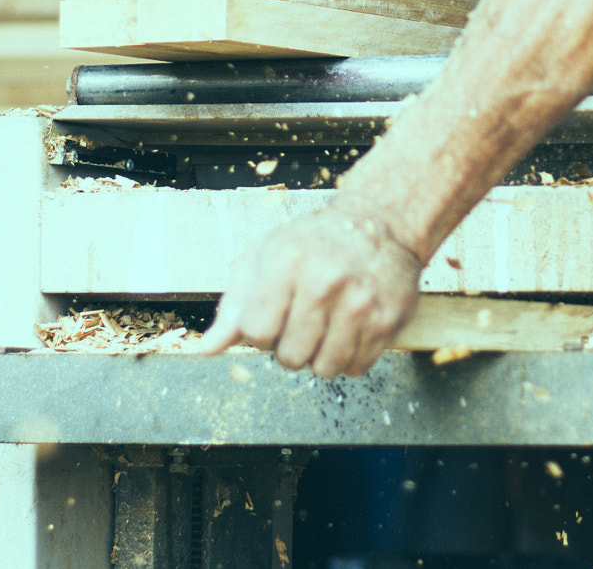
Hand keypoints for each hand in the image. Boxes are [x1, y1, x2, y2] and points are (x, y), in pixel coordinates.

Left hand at [198, 200, 424, 377]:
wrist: (381, 222)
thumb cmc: (315, 242)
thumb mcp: (265, 258)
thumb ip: (234, 306)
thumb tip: (206, 349)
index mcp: (287, 261)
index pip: (255, 333)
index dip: (261, 329)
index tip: (275, 312)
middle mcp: (325, 281)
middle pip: (289, 357)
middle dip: (291, 344)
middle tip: (305, 315)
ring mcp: (360, 303)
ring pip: (324, 369)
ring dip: (321, 354)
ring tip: (327, 322)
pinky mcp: (387, 321)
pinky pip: (356, 368)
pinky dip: (350, 356)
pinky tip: (350, 326)